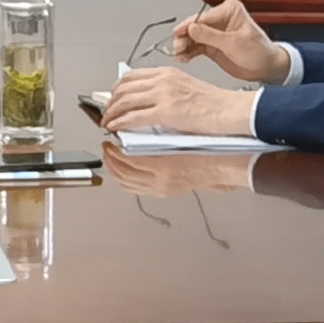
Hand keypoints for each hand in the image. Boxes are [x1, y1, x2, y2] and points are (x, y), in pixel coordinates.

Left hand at [99, 139, 255, 198]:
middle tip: (106, 147)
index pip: (128, 159)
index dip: (115, 150)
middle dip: (110, 160)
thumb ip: (156, 136)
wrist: (218, 166)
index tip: (110, 139)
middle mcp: (159, 181)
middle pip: (123, 173)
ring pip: (126, 182)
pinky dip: (123, 179)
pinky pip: (134, 189)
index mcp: (163, 165)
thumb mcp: (179, 136)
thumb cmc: (203, 150)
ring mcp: (159, 189)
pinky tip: (121, 171)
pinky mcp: (160, 193)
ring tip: (110, 157)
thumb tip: (134, 129)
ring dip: (114, 170)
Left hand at [100, 62, 262, 140]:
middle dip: (110, 102)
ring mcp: (164, 94)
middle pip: (124, 88)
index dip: (117, 88)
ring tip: (107, 123)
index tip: (112, 98)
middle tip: (106, 113)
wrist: (229, 111)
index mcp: (167, 72)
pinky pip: (134, 117)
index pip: (132, 76)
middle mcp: (163, 80)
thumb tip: (147, 102)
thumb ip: (165, 91)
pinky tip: (115, 128)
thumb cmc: (213, 104)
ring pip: (125, 101)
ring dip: (112, 113)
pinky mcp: (166, 111)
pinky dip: (120, 123)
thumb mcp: (185, 88)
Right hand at [167, 0, 286, 83]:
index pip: (204, 17)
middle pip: (195, 26)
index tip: (179, 33)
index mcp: (229, 11)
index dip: (189, 26)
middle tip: (177, 46)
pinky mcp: (211, 45)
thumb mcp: (234, 43)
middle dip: (185, 36)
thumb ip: (211, 36)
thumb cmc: (259, 51)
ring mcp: (214, 33)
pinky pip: (196, 47)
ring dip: (185, 45)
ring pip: (193, 37)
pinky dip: (189, 52)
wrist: (265, 68)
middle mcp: (220, 19)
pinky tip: (183, 57)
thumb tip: (191, 28)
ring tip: (179, 54)